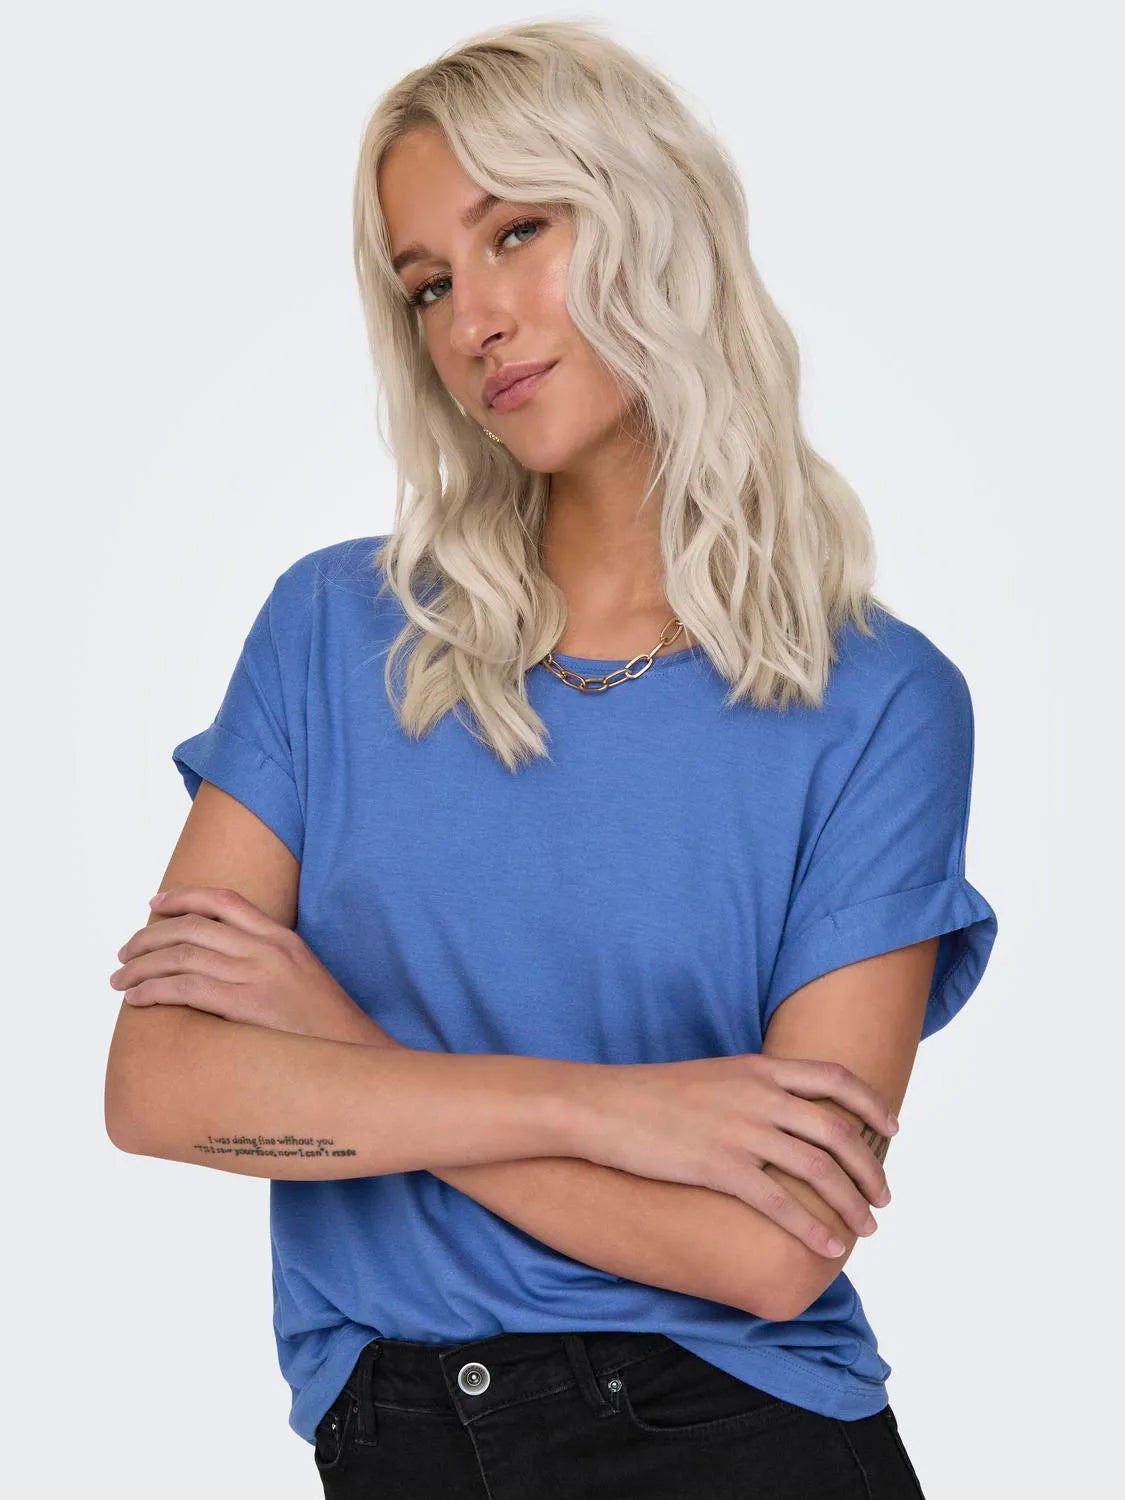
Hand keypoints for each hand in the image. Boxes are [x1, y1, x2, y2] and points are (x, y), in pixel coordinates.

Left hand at [109, 885, 381, 1041]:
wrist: (358, 1054)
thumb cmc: (327, 1029)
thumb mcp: (303, 979)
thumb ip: (268, 964)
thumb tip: (224, 968)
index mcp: (283, 939)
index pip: (225, 901)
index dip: (184, 897)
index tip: (155, 904)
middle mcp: (268, 950)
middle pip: (193, 927)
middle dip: (149, 937)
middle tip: (125, 952)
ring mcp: (258, 976)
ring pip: (182, 956)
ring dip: (141, 966)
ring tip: (120, 980)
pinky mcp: (248, 1005)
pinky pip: (186, 989)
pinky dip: (153, 990)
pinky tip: (137, 999)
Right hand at [571, 1054, 896, 1258]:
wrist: (601, 1105)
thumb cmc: (650, 1095)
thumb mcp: (712, 1077)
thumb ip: (752, 1090)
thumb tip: (781, 1114)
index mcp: (758, 1069)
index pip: (834, 1078)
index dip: (870, 1104)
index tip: (890, 1128)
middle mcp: (759, 1096)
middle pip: (837, 1131)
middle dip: (868, 1168)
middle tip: (882, 1197)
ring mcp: (741, 1131)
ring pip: (818, 1170)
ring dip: (851, 1204)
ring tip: (865, 1230)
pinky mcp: (719, 1166)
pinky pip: (780, 1203)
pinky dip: (812, 1228)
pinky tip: (828, 1247)